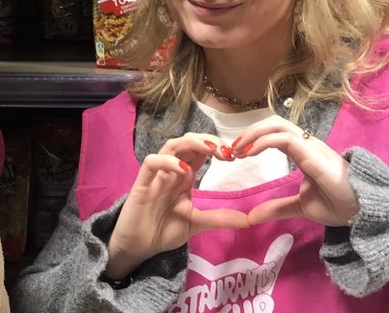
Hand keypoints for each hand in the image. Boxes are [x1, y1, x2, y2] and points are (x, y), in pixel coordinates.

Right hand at [105, 134, 248, 279]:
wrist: (138, 247)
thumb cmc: (163, 230)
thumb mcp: (197, 223)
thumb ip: (219, 218)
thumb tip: (249, 220)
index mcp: (185, 176)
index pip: (201, 151)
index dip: (217, 147)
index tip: (236, 156)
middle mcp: (172, 171)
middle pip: (188, 142)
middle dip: (208, 141)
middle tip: (227, 151)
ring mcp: (156, 176)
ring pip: (170, 146)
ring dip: (191, 143)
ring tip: (210, 150)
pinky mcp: (142, 184)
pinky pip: (151, 163)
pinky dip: (167, 161)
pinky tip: (183, 169)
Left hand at [231, 119, 359, 226]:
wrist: (363, 211)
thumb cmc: (338, 205)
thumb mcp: (301, 206)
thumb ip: (278, 207)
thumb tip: (251, 217)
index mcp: (304, 152)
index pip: (276, 134)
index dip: (255, 138)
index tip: (238, 153)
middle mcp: (307, 144)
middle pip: (275, 122)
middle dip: (252, 130)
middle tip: (234, 148)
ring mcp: (312, 147)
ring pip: (279, 124)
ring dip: (254, 133)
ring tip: (239, 148)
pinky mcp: (314, 154)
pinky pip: (286, 138)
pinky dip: (264, 141)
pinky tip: (251, 152)